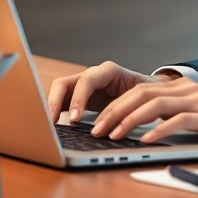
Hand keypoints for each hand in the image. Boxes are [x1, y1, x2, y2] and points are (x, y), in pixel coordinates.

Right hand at [46, 61, 178, 123]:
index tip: (74, 119)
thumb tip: (119, 125)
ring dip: (52, 107)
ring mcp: (83, 86)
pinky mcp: (79, 97)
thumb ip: (129, 106)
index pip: (87, 80)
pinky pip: (63, 102)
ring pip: (59, 92)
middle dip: (55, 102)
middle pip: (64, 83)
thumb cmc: (146, 92)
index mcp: (108, 71)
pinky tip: (54, 127)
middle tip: (53, 122)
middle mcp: (92, 76)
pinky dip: (56, 113)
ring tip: (49, 126)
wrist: (149, 90)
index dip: (78, 99)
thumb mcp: (141, 97)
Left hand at [90, 77, 197, 147]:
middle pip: (140, 94)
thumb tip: (147, 130)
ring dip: (129, 120)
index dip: (116, 106)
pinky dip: (159, 129)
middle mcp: (188, 90)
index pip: (139, 91)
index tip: (98, 122)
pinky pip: (180, 120)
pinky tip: (145, 141)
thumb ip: (179, 116)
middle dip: (114, 112)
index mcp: (183, 88)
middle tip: (96, 130)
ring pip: (155, 104)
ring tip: (113, 135)